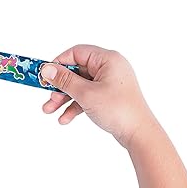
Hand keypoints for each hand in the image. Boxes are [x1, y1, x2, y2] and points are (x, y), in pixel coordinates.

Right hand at [41, 45, 155, 148]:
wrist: (140, 135)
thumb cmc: (119, 110)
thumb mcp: (86, 94)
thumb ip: (64, 80)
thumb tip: (47, 69)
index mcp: (107, 59)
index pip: (76, 52)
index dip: (59, 63)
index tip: (46, 74)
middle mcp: (108, 67)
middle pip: (76, 71)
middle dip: (60, 86)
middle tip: (47, 95)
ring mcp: (109, 82)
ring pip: (79, 85)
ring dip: (64, 98)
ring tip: (50, 110)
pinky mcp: (108, 95)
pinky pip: (87, 95)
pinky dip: (75, 105)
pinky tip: (64, 118)